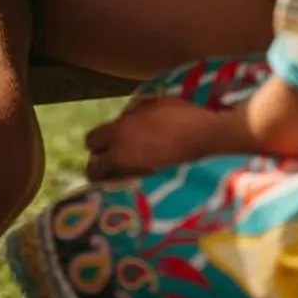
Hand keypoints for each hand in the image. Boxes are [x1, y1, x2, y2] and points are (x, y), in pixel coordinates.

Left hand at [85, 97, 249, 179]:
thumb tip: (123, 118)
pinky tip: (135, 186)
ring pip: (106, 185)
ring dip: (109, 180)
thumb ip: (133, 113)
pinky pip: (126, 192)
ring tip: (118, 178)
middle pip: (93, 168)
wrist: (207, 138)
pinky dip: (126, 190)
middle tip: (107, 164)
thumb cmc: (183, 116)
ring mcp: (133, 175)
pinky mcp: (147, 189)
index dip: (97, 142)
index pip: (91, 141)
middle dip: (98, 165)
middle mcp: (120, 155)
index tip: (104, 143)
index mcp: (120, 131)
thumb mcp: (155, 104)